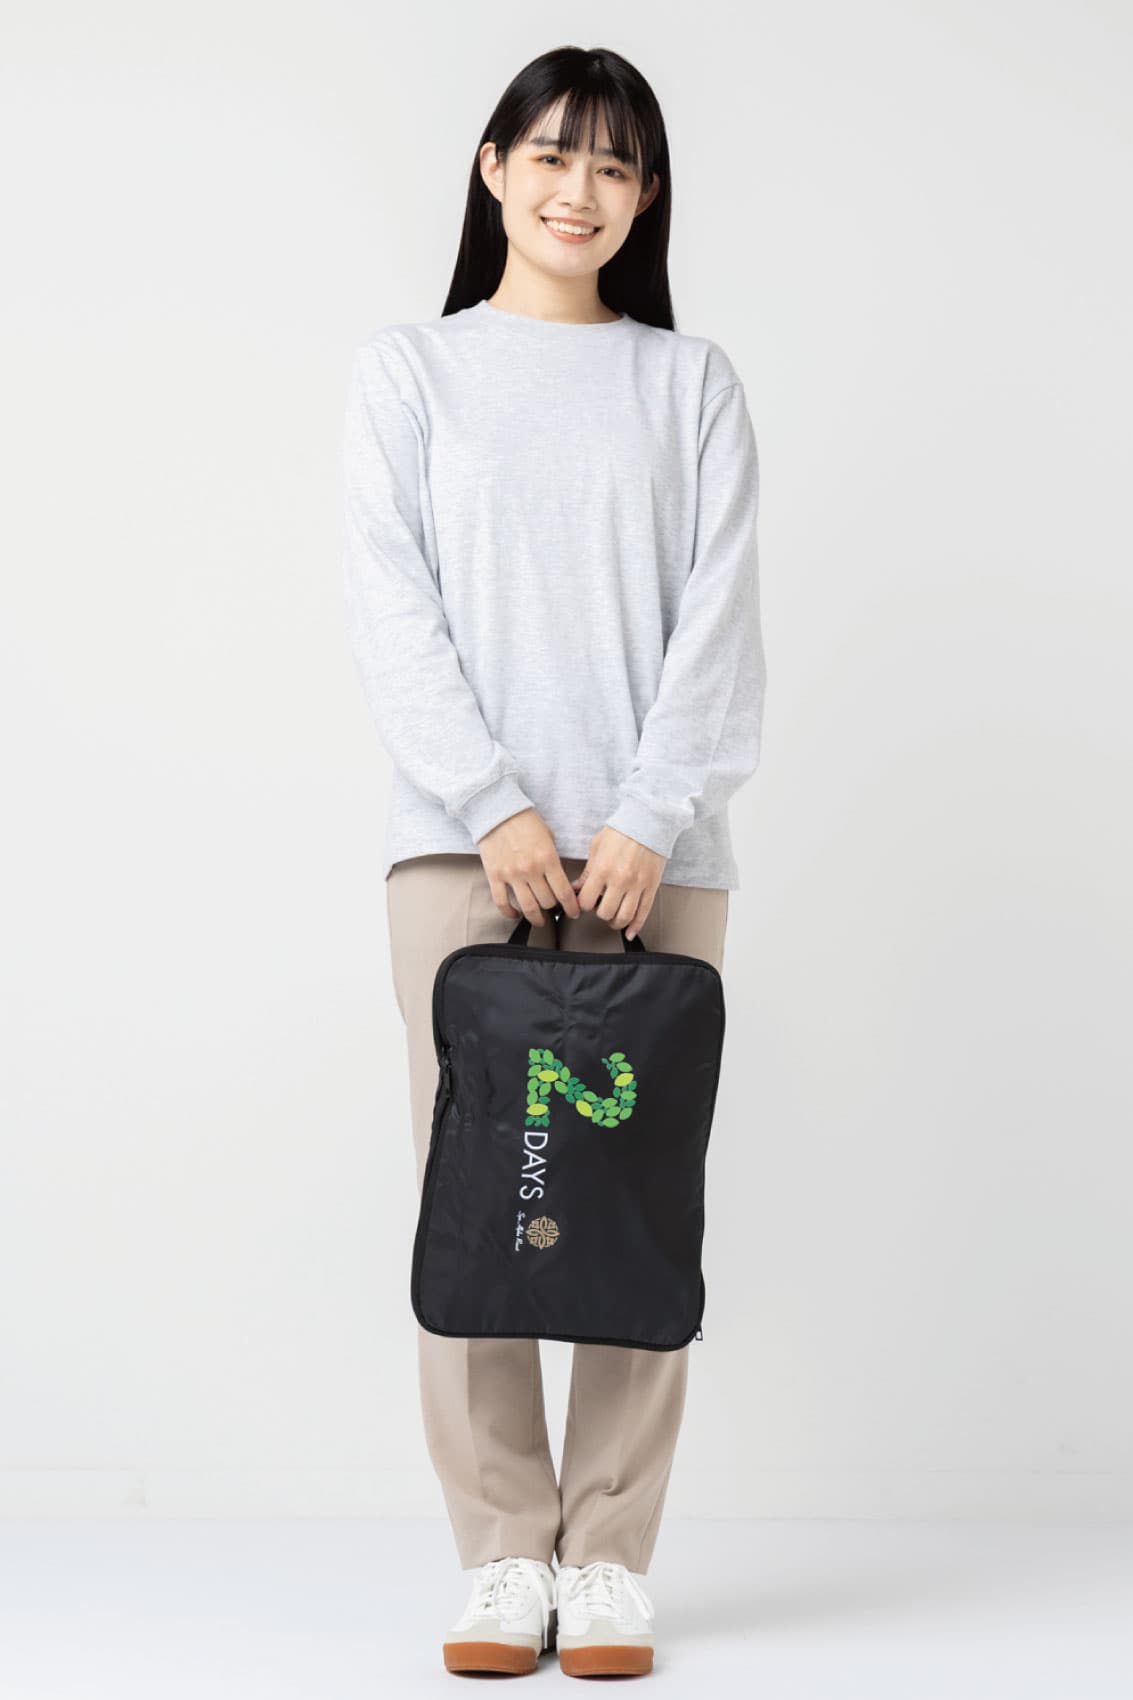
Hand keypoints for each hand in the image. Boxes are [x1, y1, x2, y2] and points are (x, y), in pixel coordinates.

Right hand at [477, 808, 582, 929]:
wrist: (497, 811)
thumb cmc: (525, 821)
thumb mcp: (548, 836)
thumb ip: (553, 859)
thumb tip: (559, 879)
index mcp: (548, 859)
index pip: (564, 892)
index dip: (572, 907)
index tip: (574, 913)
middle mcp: (531, 870)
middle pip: (547, 902)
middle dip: (554, 908)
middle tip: (555, 910)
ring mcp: (511, 875)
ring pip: (528, 907)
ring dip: (536, 917)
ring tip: (539, 920)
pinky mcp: (494, 876)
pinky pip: (502, 902)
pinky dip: (509, 913)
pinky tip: (515, 914)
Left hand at [571, 827, 666, 939]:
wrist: (649, 822)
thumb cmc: (622, 831)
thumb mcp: (597, 847)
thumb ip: (587, 871)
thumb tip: (577, 888)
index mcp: (603, 869)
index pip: (586, 901)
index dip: (582, 905)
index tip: (583, 902)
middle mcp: (620, 880)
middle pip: (605, 912)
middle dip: (599, 913)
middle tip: (599, 908)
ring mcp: (638, 885)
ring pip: (624, 917)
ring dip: (615, 922)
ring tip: (612, 919)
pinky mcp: (651, 887)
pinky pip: (643, 913)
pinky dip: (635, 927)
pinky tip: (629, 932)